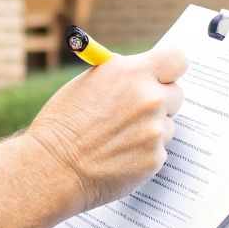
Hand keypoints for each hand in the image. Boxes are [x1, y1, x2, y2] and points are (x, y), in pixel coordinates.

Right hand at [24, 48, 187, 211]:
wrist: (52, 167)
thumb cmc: (62, 124)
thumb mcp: (89, 82)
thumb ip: (122, 76)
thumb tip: (143, 74)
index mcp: (131, 73)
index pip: (176, 59)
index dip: (170, 69)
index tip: (165, 76)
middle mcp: (148, 98)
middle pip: (176, 94)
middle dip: (161, 101)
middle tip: (138, 112)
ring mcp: (154, 130)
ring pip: (167, 126)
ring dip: (150, 131)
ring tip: (117, 139)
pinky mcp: (155, 158)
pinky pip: (158, 151)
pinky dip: (143, 154)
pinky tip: (117, 156)